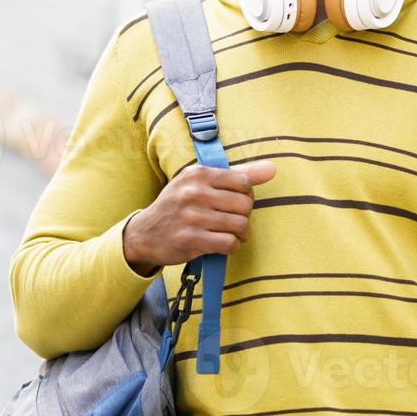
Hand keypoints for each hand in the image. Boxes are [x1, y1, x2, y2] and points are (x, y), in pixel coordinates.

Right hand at [122, 160, 277, 274]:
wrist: (144, 234)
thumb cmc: (179, 206)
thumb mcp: (200, 183)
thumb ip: (237, 174)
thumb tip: (272, 168)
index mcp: (198, 173)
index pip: (243, 182)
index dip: (246, 196)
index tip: (235, 204)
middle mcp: (194, 192)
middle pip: (245, 205)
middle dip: (245, 216)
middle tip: (235, 222)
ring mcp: (192, 216)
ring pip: (240, 225)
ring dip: (241, 234)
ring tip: (233, 235)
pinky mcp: (191, 240)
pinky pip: (229, 243)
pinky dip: (232, 247)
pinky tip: (224, 245)